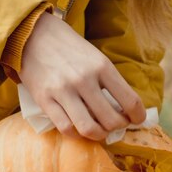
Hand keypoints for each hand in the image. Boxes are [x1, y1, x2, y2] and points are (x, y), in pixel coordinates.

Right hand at [19, 12, 145, 139]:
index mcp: (102, 66)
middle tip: (116, 125)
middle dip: (118, 127)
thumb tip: (124, 108)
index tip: (136, 119)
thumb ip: (108, 80)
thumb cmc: (68, 47)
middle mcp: (84, 79)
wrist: (33, 35)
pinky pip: (65, 128)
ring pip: (89, 128)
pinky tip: (78, 128)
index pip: (130, 100)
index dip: (138, 116)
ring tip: (99, 131)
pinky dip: (76, 134)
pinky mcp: (45, 100)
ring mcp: (63, 91)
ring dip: (99, 135)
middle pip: (111, 120)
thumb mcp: (95, 57)